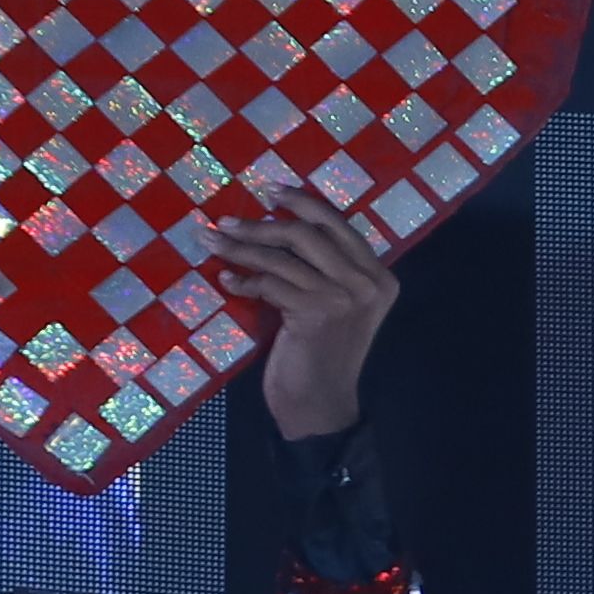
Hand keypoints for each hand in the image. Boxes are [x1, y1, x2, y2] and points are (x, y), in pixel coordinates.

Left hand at [201, 197, 397, 441]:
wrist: (321, 403)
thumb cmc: (323, 352)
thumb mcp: (336, 304)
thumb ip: (326, 268)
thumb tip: (279, 221)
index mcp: (380, 278)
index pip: (337, 224)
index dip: (301, 202)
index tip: (268, 191)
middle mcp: (368, 284)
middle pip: (305, 233)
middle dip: (259, 225)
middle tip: (225, 222)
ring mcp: (343, 299)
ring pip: (281, 256)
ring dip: (240, 248)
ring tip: (212, 243)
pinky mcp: (315, 313)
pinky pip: (268, 283)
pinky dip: (243, 281)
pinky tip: (228, 282)